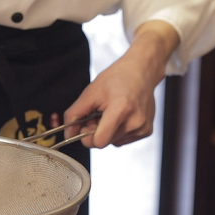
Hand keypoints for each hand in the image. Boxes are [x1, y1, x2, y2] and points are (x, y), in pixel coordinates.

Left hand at [64, 20, 179, 147]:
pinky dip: (117, 131)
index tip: (85, 126)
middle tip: (98, 114)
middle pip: (104, 143)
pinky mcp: (146, 131)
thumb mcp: (90, 93)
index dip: (87, 137)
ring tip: (110, 113)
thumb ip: (74, 114)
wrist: (141, 71)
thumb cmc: (117, 78)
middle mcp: (135, 122)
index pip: (99, 141)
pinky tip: (121, 116)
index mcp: (120, 110)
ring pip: (113, 143)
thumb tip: (68, 134)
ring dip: (107, 131)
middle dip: (96, 131)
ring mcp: (142, 128)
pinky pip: (123, 140)